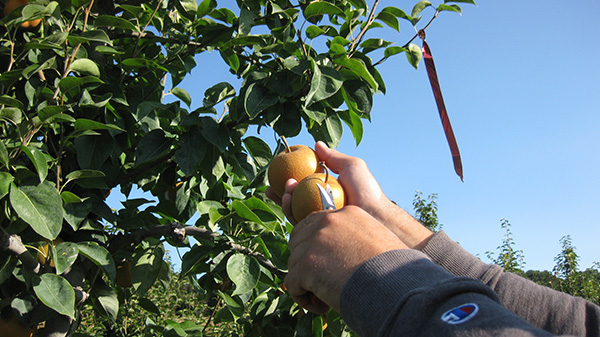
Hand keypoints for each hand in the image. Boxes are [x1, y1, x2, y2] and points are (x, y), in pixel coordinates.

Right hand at [266, 141, 432, 247]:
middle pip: (293, 197)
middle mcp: (319, 204)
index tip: (278, 170)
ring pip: (292, 209)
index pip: (302, 182)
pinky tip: (288, 201)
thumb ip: (333, 157)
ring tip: (286, 190)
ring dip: (283, 199)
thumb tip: (316, 144)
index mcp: (325, 189)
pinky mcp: (316, 232)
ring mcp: (317, 219)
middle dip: (280, 191)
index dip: (289, 177)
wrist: (374, 216)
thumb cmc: (366, 190)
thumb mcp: (351, 167)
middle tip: (276, 184)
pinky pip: (297, 222)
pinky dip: (288, 211)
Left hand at [285, 206, 407, 313]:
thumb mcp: (375, 240)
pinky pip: (292, 283)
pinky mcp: (307, 264)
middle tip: (324, 283)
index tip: (324, 265)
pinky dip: (302, 298)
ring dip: (306, 283)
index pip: (313, 223)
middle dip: (306, 263)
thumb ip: (353, 237)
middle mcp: (328, 221)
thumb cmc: (393, 271)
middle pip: (298, 241)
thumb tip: (337, 251)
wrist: (395, 286)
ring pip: (294, 264)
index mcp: (346, 213)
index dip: (313, 246)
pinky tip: (321, 307)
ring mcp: (315, 241)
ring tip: (325, 298)